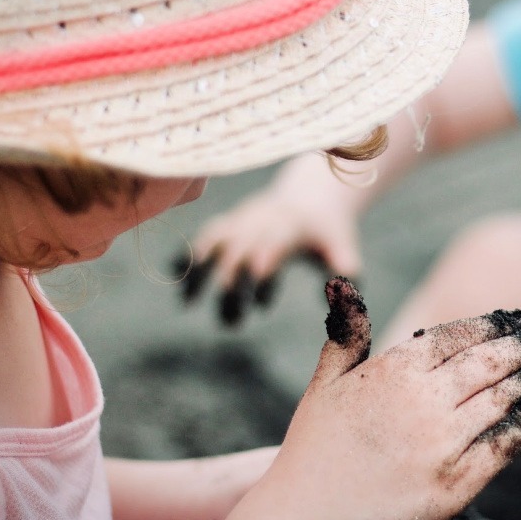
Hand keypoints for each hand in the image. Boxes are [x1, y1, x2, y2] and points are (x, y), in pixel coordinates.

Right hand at [175, 179, 361, 325]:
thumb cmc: (328, 230)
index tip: (258, 302)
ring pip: (214, 240)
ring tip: (188, 303)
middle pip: (240, 249)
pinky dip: (188, 251)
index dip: (263, 266)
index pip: (274, 245)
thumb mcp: (343, 245)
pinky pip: (204, 235)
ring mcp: (242, 219)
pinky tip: (175, 274)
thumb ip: (344, 268)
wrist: (311, 195)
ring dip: (199, 269)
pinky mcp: (229, 221)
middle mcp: (262, 220)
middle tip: (233, 324)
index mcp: (291, 226)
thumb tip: (344, 295)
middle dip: (232, 286)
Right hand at [233, 277, 520, 519]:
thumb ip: (347, 333)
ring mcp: (443, 443)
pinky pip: (504, 444)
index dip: (492, 324)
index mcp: (394, 370)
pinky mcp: (457, 483)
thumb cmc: (314, 449)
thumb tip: (342, 281)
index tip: (515, 318)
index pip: (457, 335)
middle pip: (489, 362)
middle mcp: (424, 401)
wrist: (309, 518)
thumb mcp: (325, 384)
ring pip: (503, 398)